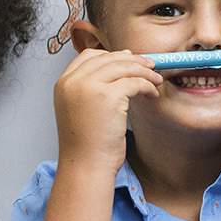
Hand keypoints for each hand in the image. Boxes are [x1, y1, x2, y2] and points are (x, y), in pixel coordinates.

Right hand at [53, 49, 162, 170]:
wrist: (86, 165)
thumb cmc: (87, 144)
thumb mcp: (80, 109)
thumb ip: (90, 89)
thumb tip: (118, 69)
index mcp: (63, 84)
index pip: (88, 56)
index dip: (112, 55)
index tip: (129, 59)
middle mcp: (73, 82)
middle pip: (108, 58)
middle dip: (133, 60)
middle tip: (150, 65)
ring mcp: (89, 87)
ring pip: (124, 66)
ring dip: (144, 71)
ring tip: (156, 80)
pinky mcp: (108, 96)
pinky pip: (135, 82)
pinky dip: (147, 85)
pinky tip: (152, 94)